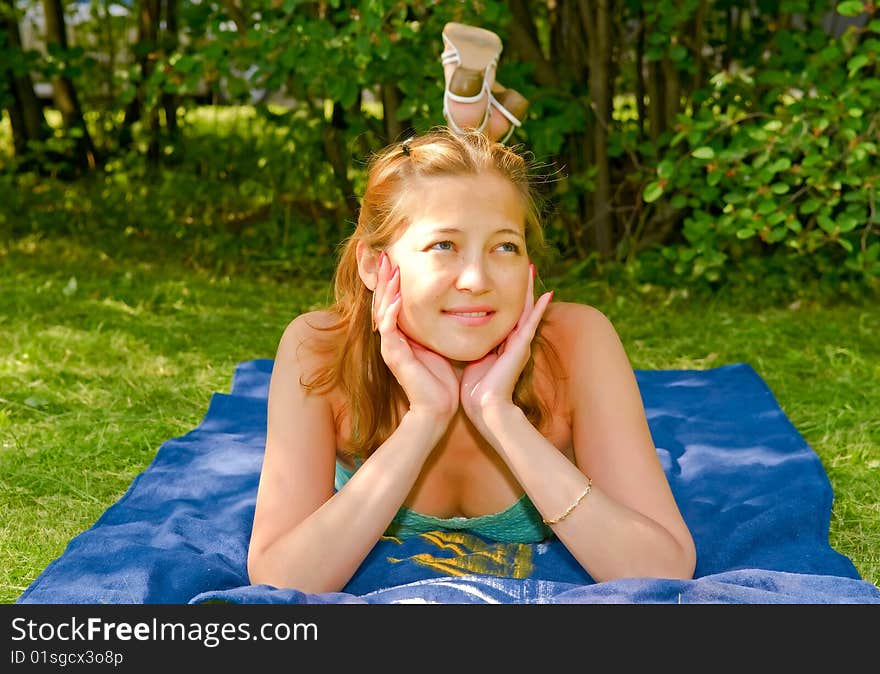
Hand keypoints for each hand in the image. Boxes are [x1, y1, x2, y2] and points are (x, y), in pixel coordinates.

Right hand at [373, 252, 458, 423]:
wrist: (439, 408)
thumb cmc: (443, 381)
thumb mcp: (441, 345)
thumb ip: (439, 327)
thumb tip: (453, 308)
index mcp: (402, 335)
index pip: (392, 301)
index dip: (392, 281)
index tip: (395, 259)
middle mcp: (392, 339)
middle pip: (382, 300)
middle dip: (383, 277)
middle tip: (385, 254)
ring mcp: (390, 346)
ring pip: (382, 310)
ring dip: (387, 288)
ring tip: (390, 269)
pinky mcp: (393, 356)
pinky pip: (388, 328)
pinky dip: (391, 311)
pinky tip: (396, 297)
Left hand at [460, 266, 552, 431]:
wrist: (485, 406)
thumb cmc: (475, 388)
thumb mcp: (473, 358)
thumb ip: (472, 345)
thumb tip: (459, 331)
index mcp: (502, 344)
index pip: (506, 315)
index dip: (505, 297)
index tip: (504, 278)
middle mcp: (514, 341)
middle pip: (518, 308)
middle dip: (520, 288)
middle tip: (524, 266)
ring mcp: (520, 344)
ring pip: (526, 310)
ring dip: (529, 290)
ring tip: (531, 270)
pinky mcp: (521, 347)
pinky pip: (531, 323)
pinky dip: (539, 308)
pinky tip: (547, 294)